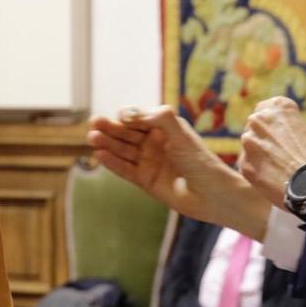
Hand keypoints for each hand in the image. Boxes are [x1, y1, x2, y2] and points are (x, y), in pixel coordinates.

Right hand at [89, 106, 272, 233]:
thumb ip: (158, 118)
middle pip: (126, 133)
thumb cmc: (201, 161)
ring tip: (92, 138)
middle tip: (94, 123)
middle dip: (110, 128)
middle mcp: (155, 143)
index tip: (120, 116)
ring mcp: (149, 162)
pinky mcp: (145, 180)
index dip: (126, 115)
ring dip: (107, 144)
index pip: (138, 117)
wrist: (213, 194)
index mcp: (164, 128)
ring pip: (122, 150)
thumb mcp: (181, 134)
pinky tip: (100, 155)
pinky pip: (125, 169)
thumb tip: (128, 112)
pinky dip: (112, 163)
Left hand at [239, 97, 305, 201]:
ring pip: (250, 147)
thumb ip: (289, 132)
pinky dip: (258, 173)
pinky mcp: (244, 164)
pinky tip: (273, 181)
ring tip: (278, 170)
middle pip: (256, 127)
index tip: (284, 137)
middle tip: (280, 155)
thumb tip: (281, 142)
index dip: (277, 126)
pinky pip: (248, 166)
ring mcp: (249, 142)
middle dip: (265, 139)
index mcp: (278, 106)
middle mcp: (259, 119)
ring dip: (259, 155)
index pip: (268, 109)